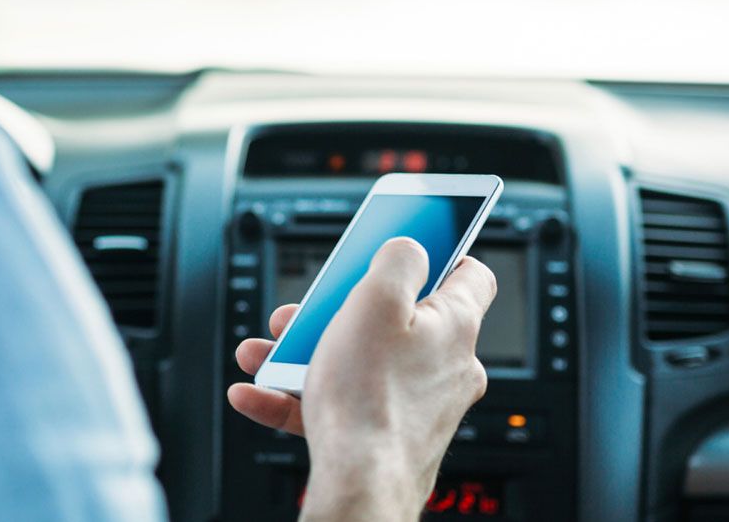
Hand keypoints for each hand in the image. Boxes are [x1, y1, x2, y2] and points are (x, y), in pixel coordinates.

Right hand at [227, 238, 496, 521]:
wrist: (360, 484)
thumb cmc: (371, 397)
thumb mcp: (376, 300)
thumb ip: (397, 260)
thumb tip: (409, 248)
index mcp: (454, 325)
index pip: (469, 274)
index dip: (440, 250)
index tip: (406, 245)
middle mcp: (445, 366)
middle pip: (395, 319)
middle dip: (338, 310)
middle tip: (307, 310)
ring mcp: (418, 405)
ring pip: (360, 362)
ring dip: (306, 353)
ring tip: (267, 354)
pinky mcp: (387, 436)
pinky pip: (341, 404)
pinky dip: (298, 396)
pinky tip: (259, 392)